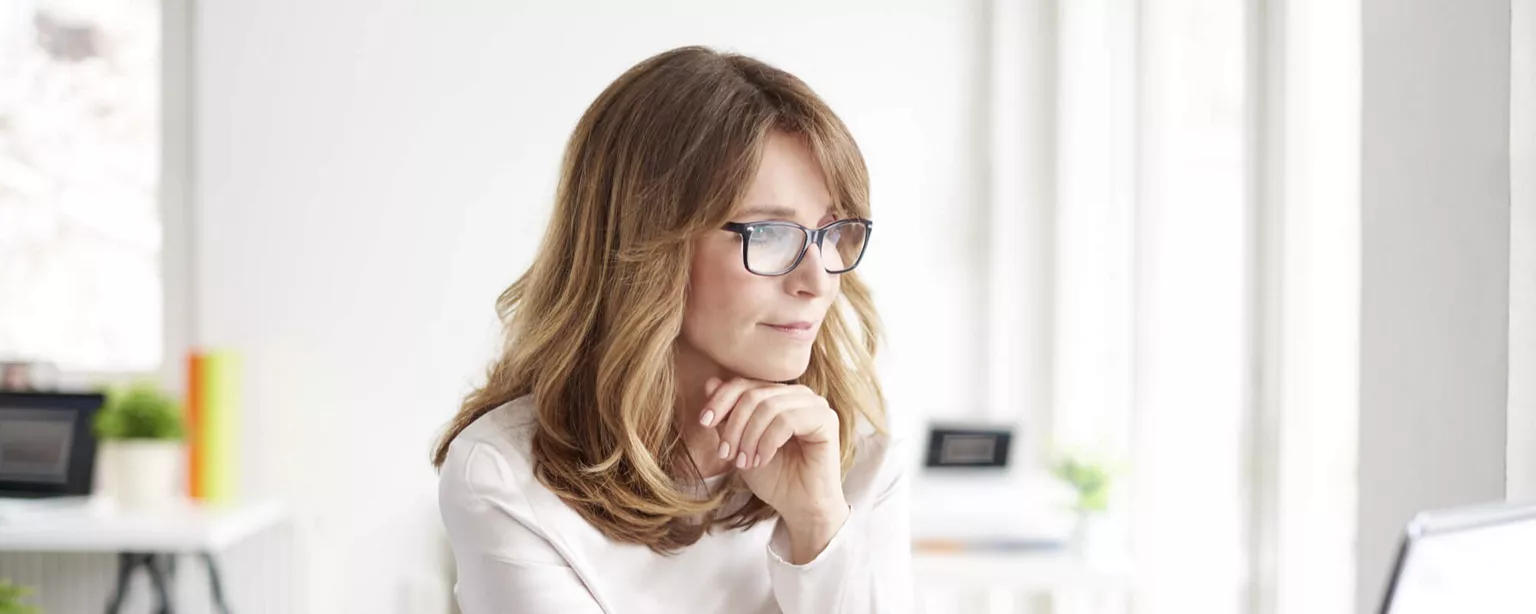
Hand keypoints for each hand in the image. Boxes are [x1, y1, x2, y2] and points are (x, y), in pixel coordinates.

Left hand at [699, 377, 848, 535]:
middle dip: (734, 425)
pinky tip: (762, 460)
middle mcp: (799, 395)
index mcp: (780, 395)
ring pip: (768, 406)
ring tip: (744, 462)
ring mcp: (815, 405)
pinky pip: (787, 420)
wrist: (800, 508)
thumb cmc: (773, 477)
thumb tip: (710, 383)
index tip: (704, 423)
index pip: (744, 384)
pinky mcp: (827, 420)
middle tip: (726, 453)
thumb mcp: (740, 443)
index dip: (720, 400)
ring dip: (749, 437)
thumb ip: (728, 415)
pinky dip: (767, 442)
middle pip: (754, 394)